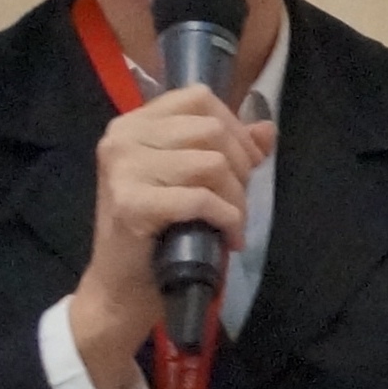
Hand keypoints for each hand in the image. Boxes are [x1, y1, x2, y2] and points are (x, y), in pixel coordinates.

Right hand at [68, 88, 273, 388]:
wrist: (120, 290)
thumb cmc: (155, 236)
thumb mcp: (190, 183)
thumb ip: (225, 151)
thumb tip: (267, 129)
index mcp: (133, 124)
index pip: (198, 98)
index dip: (234, 128)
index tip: (246, 165)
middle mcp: (122, 137)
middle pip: (210, 129)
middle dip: (241, 168)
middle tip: (240, 203)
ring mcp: (123, 168)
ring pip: (211, 163)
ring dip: (236, 199)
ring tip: (234, 224)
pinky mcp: (131, 203)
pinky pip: (200, 198)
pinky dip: (226, 219)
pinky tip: (228, 238)